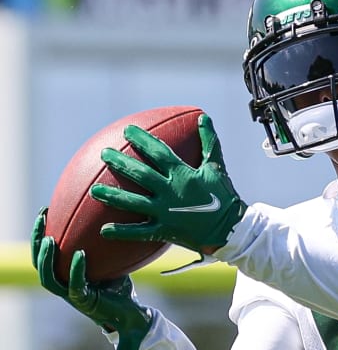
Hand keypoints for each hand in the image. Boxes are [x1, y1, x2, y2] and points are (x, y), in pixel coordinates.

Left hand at [31, 209, 152, 349]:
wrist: (121, 310)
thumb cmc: (126, 319)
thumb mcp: (128, 341)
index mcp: (83, 302)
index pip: (72, 289)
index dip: (73, 274)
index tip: (79, 256)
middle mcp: (69, 290)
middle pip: (48, 276)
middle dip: (44, 260)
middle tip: (48, 240)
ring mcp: (65, 277)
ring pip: (43, 261)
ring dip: (38, 240)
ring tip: (41, 217)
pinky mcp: (68, 265)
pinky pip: (53, 247)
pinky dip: (48, 230)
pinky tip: (50, 211)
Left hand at [94, 113, 245, 254]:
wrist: (231, 229)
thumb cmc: (224, 196)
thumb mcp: (217, 167)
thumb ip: (209, 142)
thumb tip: (203, 117)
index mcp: (182, 174)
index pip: (158, 152)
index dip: (142, 140)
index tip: (127, 131)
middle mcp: (170, 191)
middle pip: (140, 174)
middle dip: (120, 163)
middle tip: (104, 154)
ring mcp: (166, 212)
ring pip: (134, 202)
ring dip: (113, 196)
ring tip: (94, 190)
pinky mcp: (165, 230)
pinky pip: (139, 232)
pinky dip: (122, 232)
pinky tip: (103, 230)